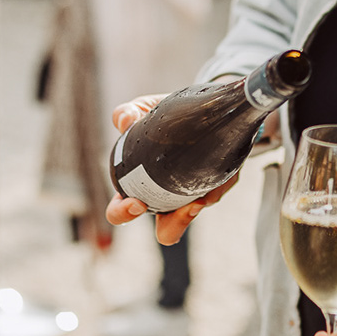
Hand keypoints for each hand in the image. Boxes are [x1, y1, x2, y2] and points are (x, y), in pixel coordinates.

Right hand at [103, 94, 240, 244]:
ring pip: (191, 218)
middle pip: (165, 231)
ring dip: (193, 215)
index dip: (123, 214)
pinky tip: (215, 182)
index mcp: (138, 185)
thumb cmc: (162, 114)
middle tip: (178, 210)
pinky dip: (215, 192)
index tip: (135, 202)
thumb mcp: (143, 110)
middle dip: (169, 228)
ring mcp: (191, 194)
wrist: (197, 105)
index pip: (121, 211)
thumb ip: (129, 113)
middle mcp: (165, 197)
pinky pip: (215, 194)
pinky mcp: (215, 184)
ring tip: (198, 201)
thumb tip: (124, 122)